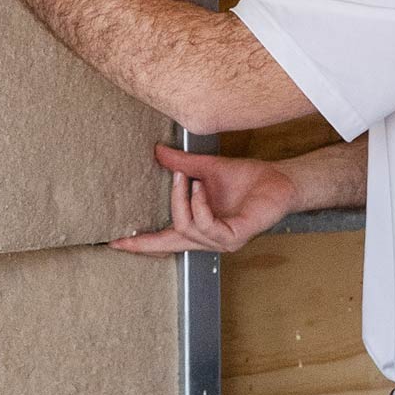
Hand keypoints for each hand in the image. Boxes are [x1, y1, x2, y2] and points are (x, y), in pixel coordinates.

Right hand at [110, 143, 299, 255]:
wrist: (279, 180)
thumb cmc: (248, 179)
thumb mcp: (207, 169)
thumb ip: (182, 165)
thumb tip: (157, 152)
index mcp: (198, 227)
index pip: (164, 240)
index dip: (140, 243)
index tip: (114, 243)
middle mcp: (208, 239)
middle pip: (170, 237)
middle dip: (165, 208)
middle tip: (172, 176)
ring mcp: (221, 242)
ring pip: (185, 227)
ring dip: (183, 199)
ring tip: (190, 178)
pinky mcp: (234, 237)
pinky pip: (205, 225)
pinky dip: (199, 204)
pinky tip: (201, 187)